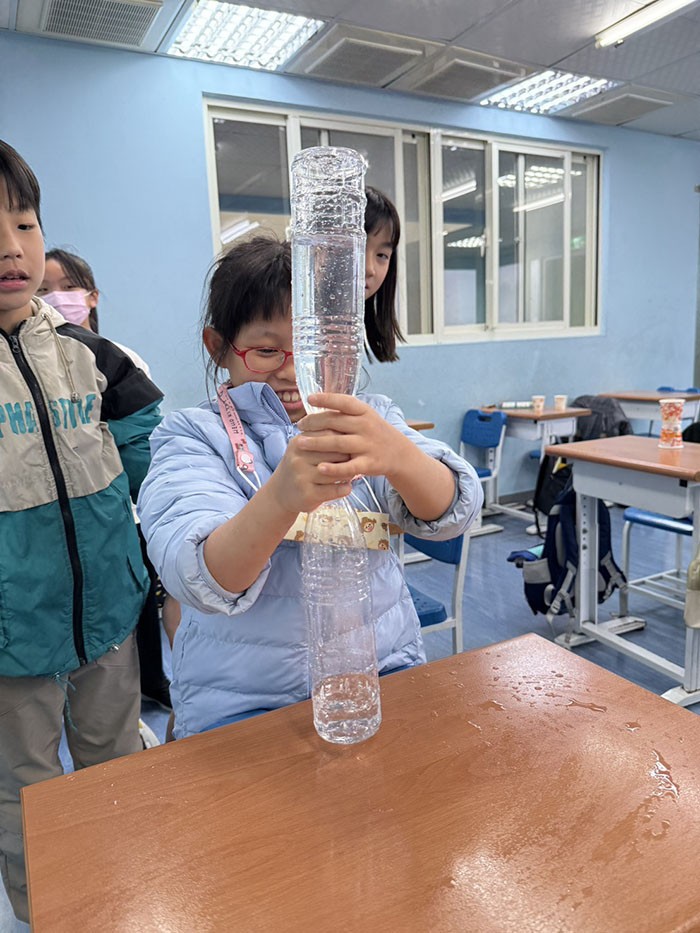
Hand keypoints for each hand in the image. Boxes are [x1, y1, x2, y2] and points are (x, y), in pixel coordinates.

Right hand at [266, 427, 352, 514]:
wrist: (280, 493)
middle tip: (357, 461)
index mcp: (299, 442)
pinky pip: (334, 490)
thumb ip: (322, 438)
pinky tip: (347, 487)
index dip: (345, 439)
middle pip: (335, 453)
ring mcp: (302, 477)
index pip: (330, 434)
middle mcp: (298, 458)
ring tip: (353, 473)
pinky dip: (345, 489)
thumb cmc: (300, 467)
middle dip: (349, 457)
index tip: (353, 443)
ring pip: (336, 472)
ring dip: (349, 474)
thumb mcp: (304, 448)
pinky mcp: (307, 494)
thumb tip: (351, 432)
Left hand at [296, 392, 410, 484]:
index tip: (309, 399)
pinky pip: (349, 466)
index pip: (344, 402)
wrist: (398, 453)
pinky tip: (320, 468)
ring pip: (338, 443)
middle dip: (314, 423)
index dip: (326, 399)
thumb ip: (344, 410)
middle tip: (299, 425)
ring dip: (317, 443)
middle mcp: (366, 426)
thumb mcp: (364, 416)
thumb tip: (317, 400)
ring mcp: (368, 445)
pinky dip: (334, 468)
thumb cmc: (374, 432)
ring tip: (300, 443)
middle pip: (336, 422)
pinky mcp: (368, 463)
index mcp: (364, 412)